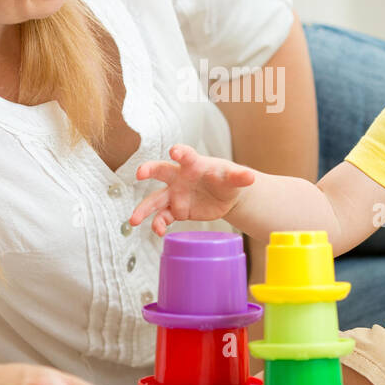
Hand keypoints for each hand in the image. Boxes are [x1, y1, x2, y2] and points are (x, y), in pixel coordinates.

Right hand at [129, 143, 255, 236]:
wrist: (225, 197)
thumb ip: (239, 177)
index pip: (186, 155)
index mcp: (193, 164)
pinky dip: (159, 224)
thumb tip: (251, 176)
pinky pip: (163, 217)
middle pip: (161, 171)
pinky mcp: (175, 210)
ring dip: (144, 209)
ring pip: (155, 200)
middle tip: (140, 172)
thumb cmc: (227, 180)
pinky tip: (159, 232)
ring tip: (134, 220)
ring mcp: (175, 194)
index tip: (174, 151)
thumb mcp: (235, 178)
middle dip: (149, 170)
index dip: (180, 152)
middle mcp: (179, 177)